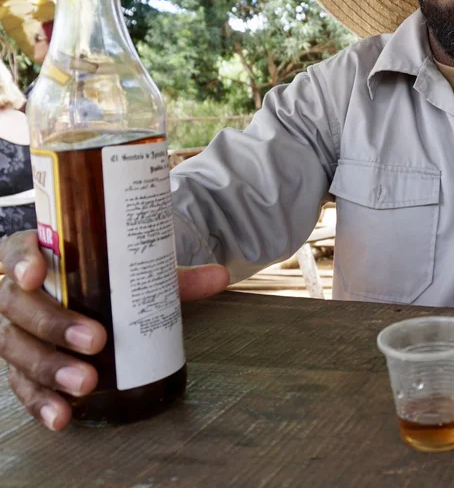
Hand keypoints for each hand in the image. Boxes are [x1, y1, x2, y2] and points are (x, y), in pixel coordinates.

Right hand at [0, 230, 228, 429]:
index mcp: (38, 255)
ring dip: (49, 369)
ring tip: (86, 384)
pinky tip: (62, 416)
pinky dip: (40, 403)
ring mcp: (15, 330)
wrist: (93, 299)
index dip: (20, 260)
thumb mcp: (137, 271)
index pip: (15, 249)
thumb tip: (221, 276)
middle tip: (96, 341)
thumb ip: (175, 274)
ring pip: (15, 348)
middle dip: (54, 324)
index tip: (36, 274)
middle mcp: (17, 292)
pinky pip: (22, 386)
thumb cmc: (109, 278)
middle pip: (16, 305)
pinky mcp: (21, 366)